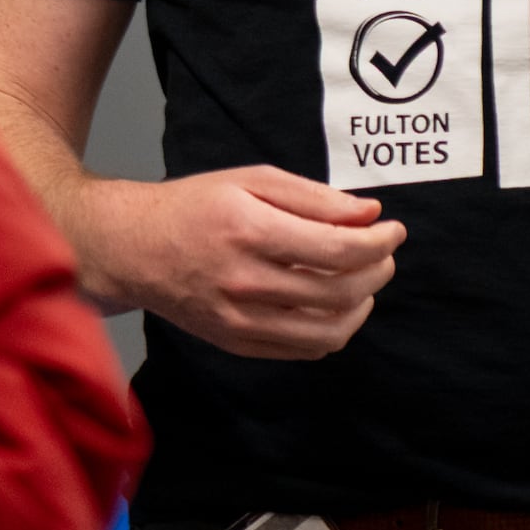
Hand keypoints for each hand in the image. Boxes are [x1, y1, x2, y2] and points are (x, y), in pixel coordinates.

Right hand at [74, 165, 403, 359]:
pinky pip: (303, 349)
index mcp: (249, 231)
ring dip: (362, 306)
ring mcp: (239, 320)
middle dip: (378, 271)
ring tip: (364, 280)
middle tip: (384, 252)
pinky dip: (332, 330)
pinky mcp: (236, 344)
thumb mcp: (252, 180)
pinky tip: (334, 304)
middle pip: (340, 293)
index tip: (394, 230)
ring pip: (328, 332)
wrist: (134, 249)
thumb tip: (369, 214)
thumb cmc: (195, 206)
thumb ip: (314, 197)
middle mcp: (244, 282)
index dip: (380, 243)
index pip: (338, 250)